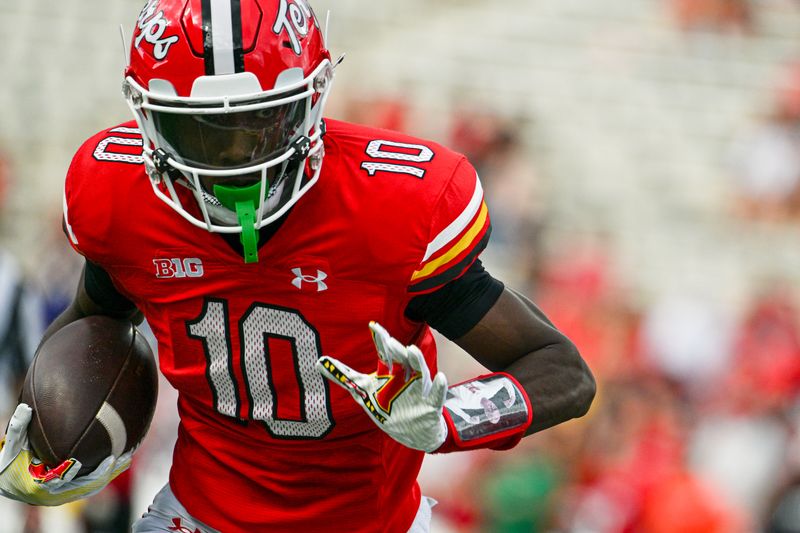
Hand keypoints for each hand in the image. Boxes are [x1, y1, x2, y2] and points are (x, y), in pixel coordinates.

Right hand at [0, 404, 131, 505]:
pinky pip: (92, 484)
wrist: (9, 481)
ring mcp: (65, 495)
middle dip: (105, 473)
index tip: (100, 460)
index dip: (84, 473)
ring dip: (110, 473)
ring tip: (127, 457)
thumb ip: (19, 428)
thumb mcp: (12, 446)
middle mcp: (56, 495)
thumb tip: (24, 407)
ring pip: (92, 487)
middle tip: (121, 457)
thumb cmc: (9, 463)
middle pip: (86, 486)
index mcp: (41, 487)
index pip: (65, 482)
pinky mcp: (71, 493)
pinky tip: (119, 458)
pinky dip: (105, 473)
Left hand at [317, 322, 447, 451]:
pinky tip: (441, 377)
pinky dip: (440, 387)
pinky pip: (437, 395)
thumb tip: (318, 362)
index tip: (373, 326)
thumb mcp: (363, 392)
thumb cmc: (388, 407)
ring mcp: (420, 390)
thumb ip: (343, 376)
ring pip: (420, 372)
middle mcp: (407, 376)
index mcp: (391, 372)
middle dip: (396, 350)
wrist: (414, 433)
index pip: (385, 352)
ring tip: (411, 350)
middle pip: (402, 359)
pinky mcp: (430, 405)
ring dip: (417, 361)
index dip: (380, 339)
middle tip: (389, 340)